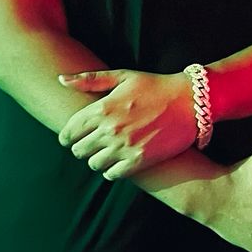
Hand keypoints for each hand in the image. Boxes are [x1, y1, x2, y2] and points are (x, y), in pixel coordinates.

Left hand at [57, 68, 197, 179]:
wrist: (190, 101)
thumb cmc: (155, 86)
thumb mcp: (123, 76)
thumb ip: (90, 79)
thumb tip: (61, 79)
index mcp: (102, 107)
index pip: (69, 131)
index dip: (66, 137)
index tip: (71, 138)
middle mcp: (110, 128)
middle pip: (79, 150)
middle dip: (81, 148)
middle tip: (90, 146)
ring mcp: (124, 146)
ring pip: (94, 164)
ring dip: (97, 160)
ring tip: (105, 154)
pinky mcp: (139, 160)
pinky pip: (112, 174)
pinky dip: (111, 171)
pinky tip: (117, 162)